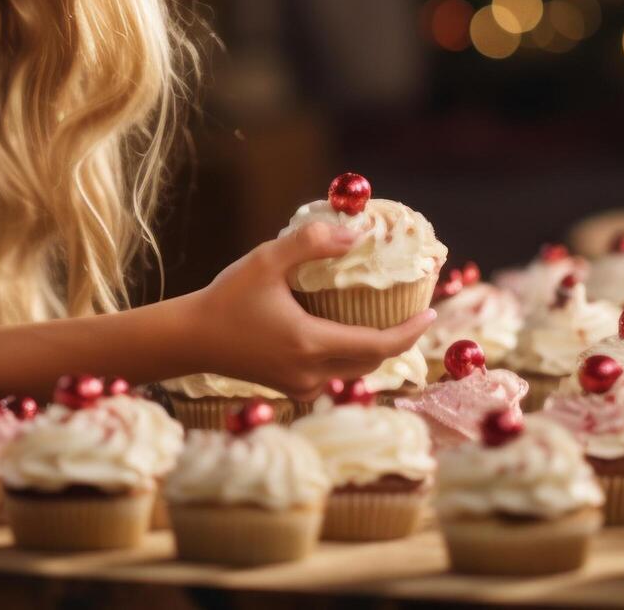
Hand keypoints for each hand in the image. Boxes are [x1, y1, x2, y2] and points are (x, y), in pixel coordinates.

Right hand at [180, 221, 436, 399]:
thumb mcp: (266, 260)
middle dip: (397, 340)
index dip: (410, 332)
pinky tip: (347, 333)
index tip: (432, 313)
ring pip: (353, 371)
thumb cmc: (227, 297)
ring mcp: (300, 386)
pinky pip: (333, 375)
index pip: (378, 346)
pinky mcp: (290, 388)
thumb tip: (356, 235)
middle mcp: (311, 373)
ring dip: (372, 349)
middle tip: (415, 313)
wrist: (191, 339)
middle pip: (371, 361)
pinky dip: (347, 356)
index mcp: (310, 344)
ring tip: (388, 320)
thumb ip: (311, 242)